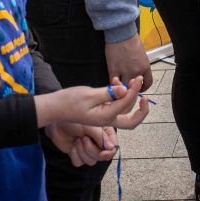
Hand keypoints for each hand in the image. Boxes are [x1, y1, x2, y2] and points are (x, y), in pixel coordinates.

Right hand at [35, 76, 151, 129]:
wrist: (55, 107)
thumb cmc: (69, 101)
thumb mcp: (89, 95)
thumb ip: (108, 94)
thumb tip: (125, 90)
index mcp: (106, 117)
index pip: (126, 104)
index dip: (134, 90)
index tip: (137, 79)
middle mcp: (107, 120)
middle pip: (131, 121)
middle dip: (142, 109)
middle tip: (145, 95)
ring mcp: (105, 116)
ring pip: (125, 110)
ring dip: (129, 96)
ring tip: (124, 80)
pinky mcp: (102, 111)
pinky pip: (116, 105)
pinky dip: (120, 95)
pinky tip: (114, 82)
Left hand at [45, 123, 118, 166]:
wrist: (57, 123)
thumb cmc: (74, 120)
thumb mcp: (90, 126)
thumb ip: (101, 137)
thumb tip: (111, 148)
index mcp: (106, 134)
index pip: (113, 148)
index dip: (108, 153)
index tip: (102, 152)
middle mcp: (98, 143)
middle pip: (102, 157)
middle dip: (91, 150)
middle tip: (84, 138)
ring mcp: (88, 150)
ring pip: (91, 161)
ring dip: (82, 152)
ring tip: (78, 140)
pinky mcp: (78, 155)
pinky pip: (79, 163)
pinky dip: (75, 155)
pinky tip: (73, 145)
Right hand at [105, 34, 151, 91]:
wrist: (122, 33)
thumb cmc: (132, 40)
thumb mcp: (142, 54)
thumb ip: (141, 65)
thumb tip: (138, 73)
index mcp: (145, 66)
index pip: (148, 83)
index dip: (143, 87)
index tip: (139, 87)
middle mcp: (137, 71)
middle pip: (135, 88)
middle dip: (131, 88)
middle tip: (127, 88)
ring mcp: (125, 71)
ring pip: (123, 87)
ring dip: (121, 87)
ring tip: (119, 86)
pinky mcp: (113, 69)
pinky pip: (113, 82)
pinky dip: (113, 84)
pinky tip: (112, 82)